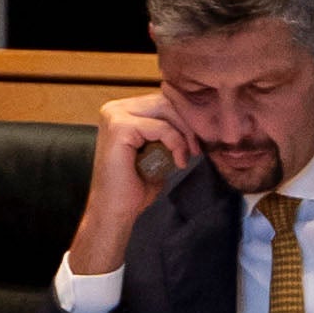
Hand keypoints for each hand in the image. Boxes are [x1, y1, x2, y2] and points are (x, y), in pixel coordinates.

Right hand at [69, 93, 191, 276]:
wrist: (115, 212)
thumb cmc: (135, 185)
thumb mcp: (156, 150)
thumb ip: (168, 129)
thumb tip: (196, 116)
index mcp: (121, 110)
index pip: (163, 99)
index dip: (185, 116)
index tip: (199, 138)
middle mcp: (114, 108)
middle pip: (166, 101)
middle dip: (188, 123)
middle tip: (198, 147)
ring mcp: (114, 116)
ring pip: (165, 110)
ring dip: (184, 132)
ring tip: (189, 154)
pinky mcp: (119, 128)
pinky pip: (161, 127)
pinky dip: (176, 143)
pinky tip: (179, 161)